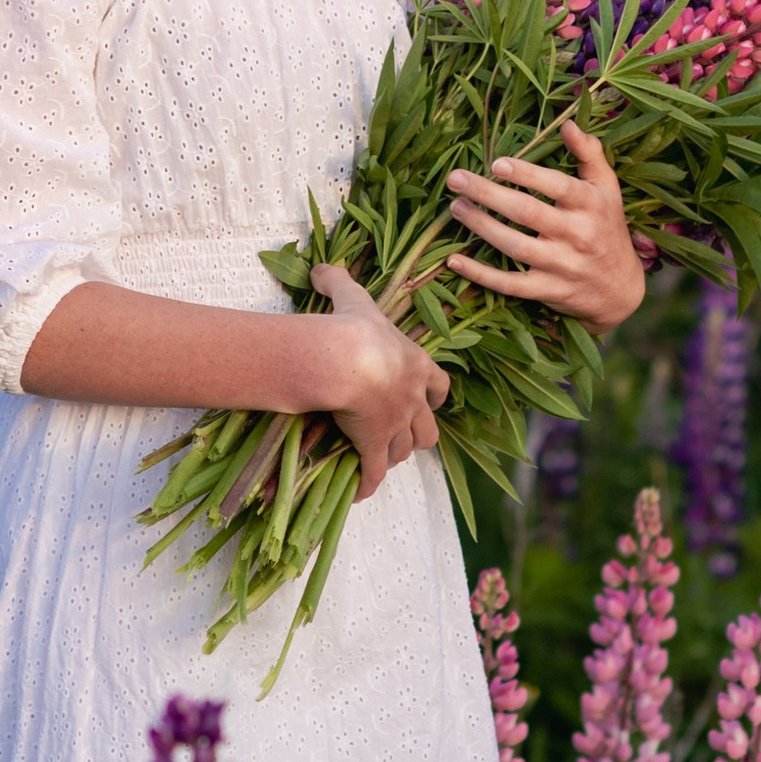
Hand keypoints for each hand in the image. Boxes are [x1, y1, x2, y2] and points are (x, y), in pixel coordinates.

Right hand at [309, 264, 449, 500]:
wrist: (348, 361)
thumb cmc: (355, 328)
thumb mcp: (352, 297)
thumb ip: (338, 281)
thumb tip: (321, 268)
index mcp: (415, 365)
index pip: (439, 385)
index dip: (435, 395)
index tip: (431, 400)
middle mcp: (413, 398)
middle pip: (428, 428)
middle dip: (417, 434)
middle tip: (403, 436)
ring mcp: (396, 425)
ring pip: (404, 450)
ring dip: (394, 456)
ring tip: (379, 460)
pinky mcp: (375, 446)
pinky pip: (373, 473)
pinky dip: (366, 484)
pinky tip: (359, 492)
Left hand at [446, 118, 647, 328]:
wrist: (620, 290)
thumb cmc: (608, 227)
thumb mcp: (607, 189)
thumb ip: (589, 154)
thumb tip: (569, 123)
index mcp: (591, 205)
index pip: (558, 186)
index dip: (527, 175)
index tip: (496, 163)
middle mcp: (577, 235)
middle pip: (527, 213)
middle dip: (488, 194)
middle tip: (456, 179)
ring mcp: (561, 266)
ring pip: (514, 246)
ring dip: (480, 226)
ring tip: (455, 207)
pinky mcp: (547, 291)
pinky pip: (509, 284)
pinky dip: (480, 274)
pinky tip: (455, 259)